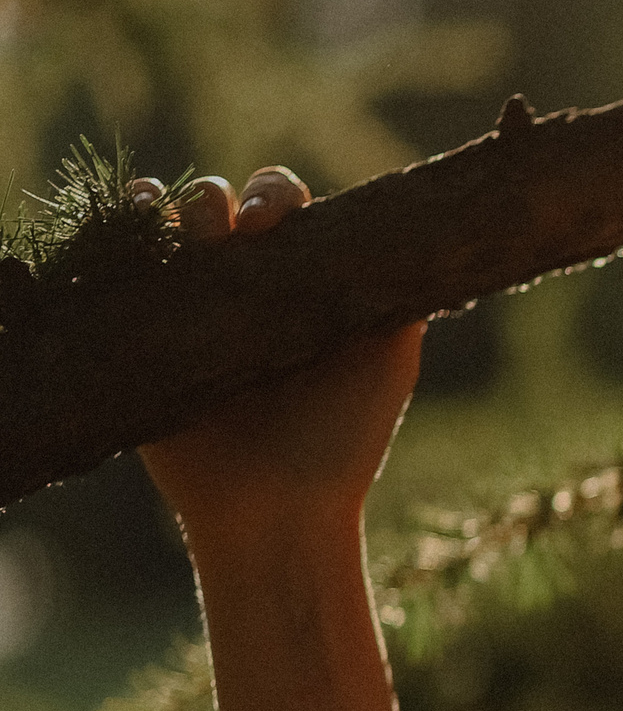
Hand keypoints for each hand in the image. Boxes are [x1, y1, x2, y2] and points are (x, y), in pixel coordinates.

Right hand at [135, 168, 427, 544]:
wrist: (277, 510)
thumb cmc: (344, 437)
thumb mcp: (390, 360)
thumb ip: (402, 297)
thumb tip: (412, 232)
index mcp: (301, 283)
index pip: (286, 211)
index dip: (277, 200)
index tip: (275, 223)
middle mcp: (245, 286)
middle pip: (225, 207)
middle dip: (223, 200)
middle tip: (235, 232)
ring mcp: (190, 306)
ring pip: (170, 226)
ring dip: (176, 211)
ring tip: (193, 237)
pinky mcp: (138, 333)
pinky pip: (122, 265)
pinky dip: (124, 230)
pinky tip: (137, 222)